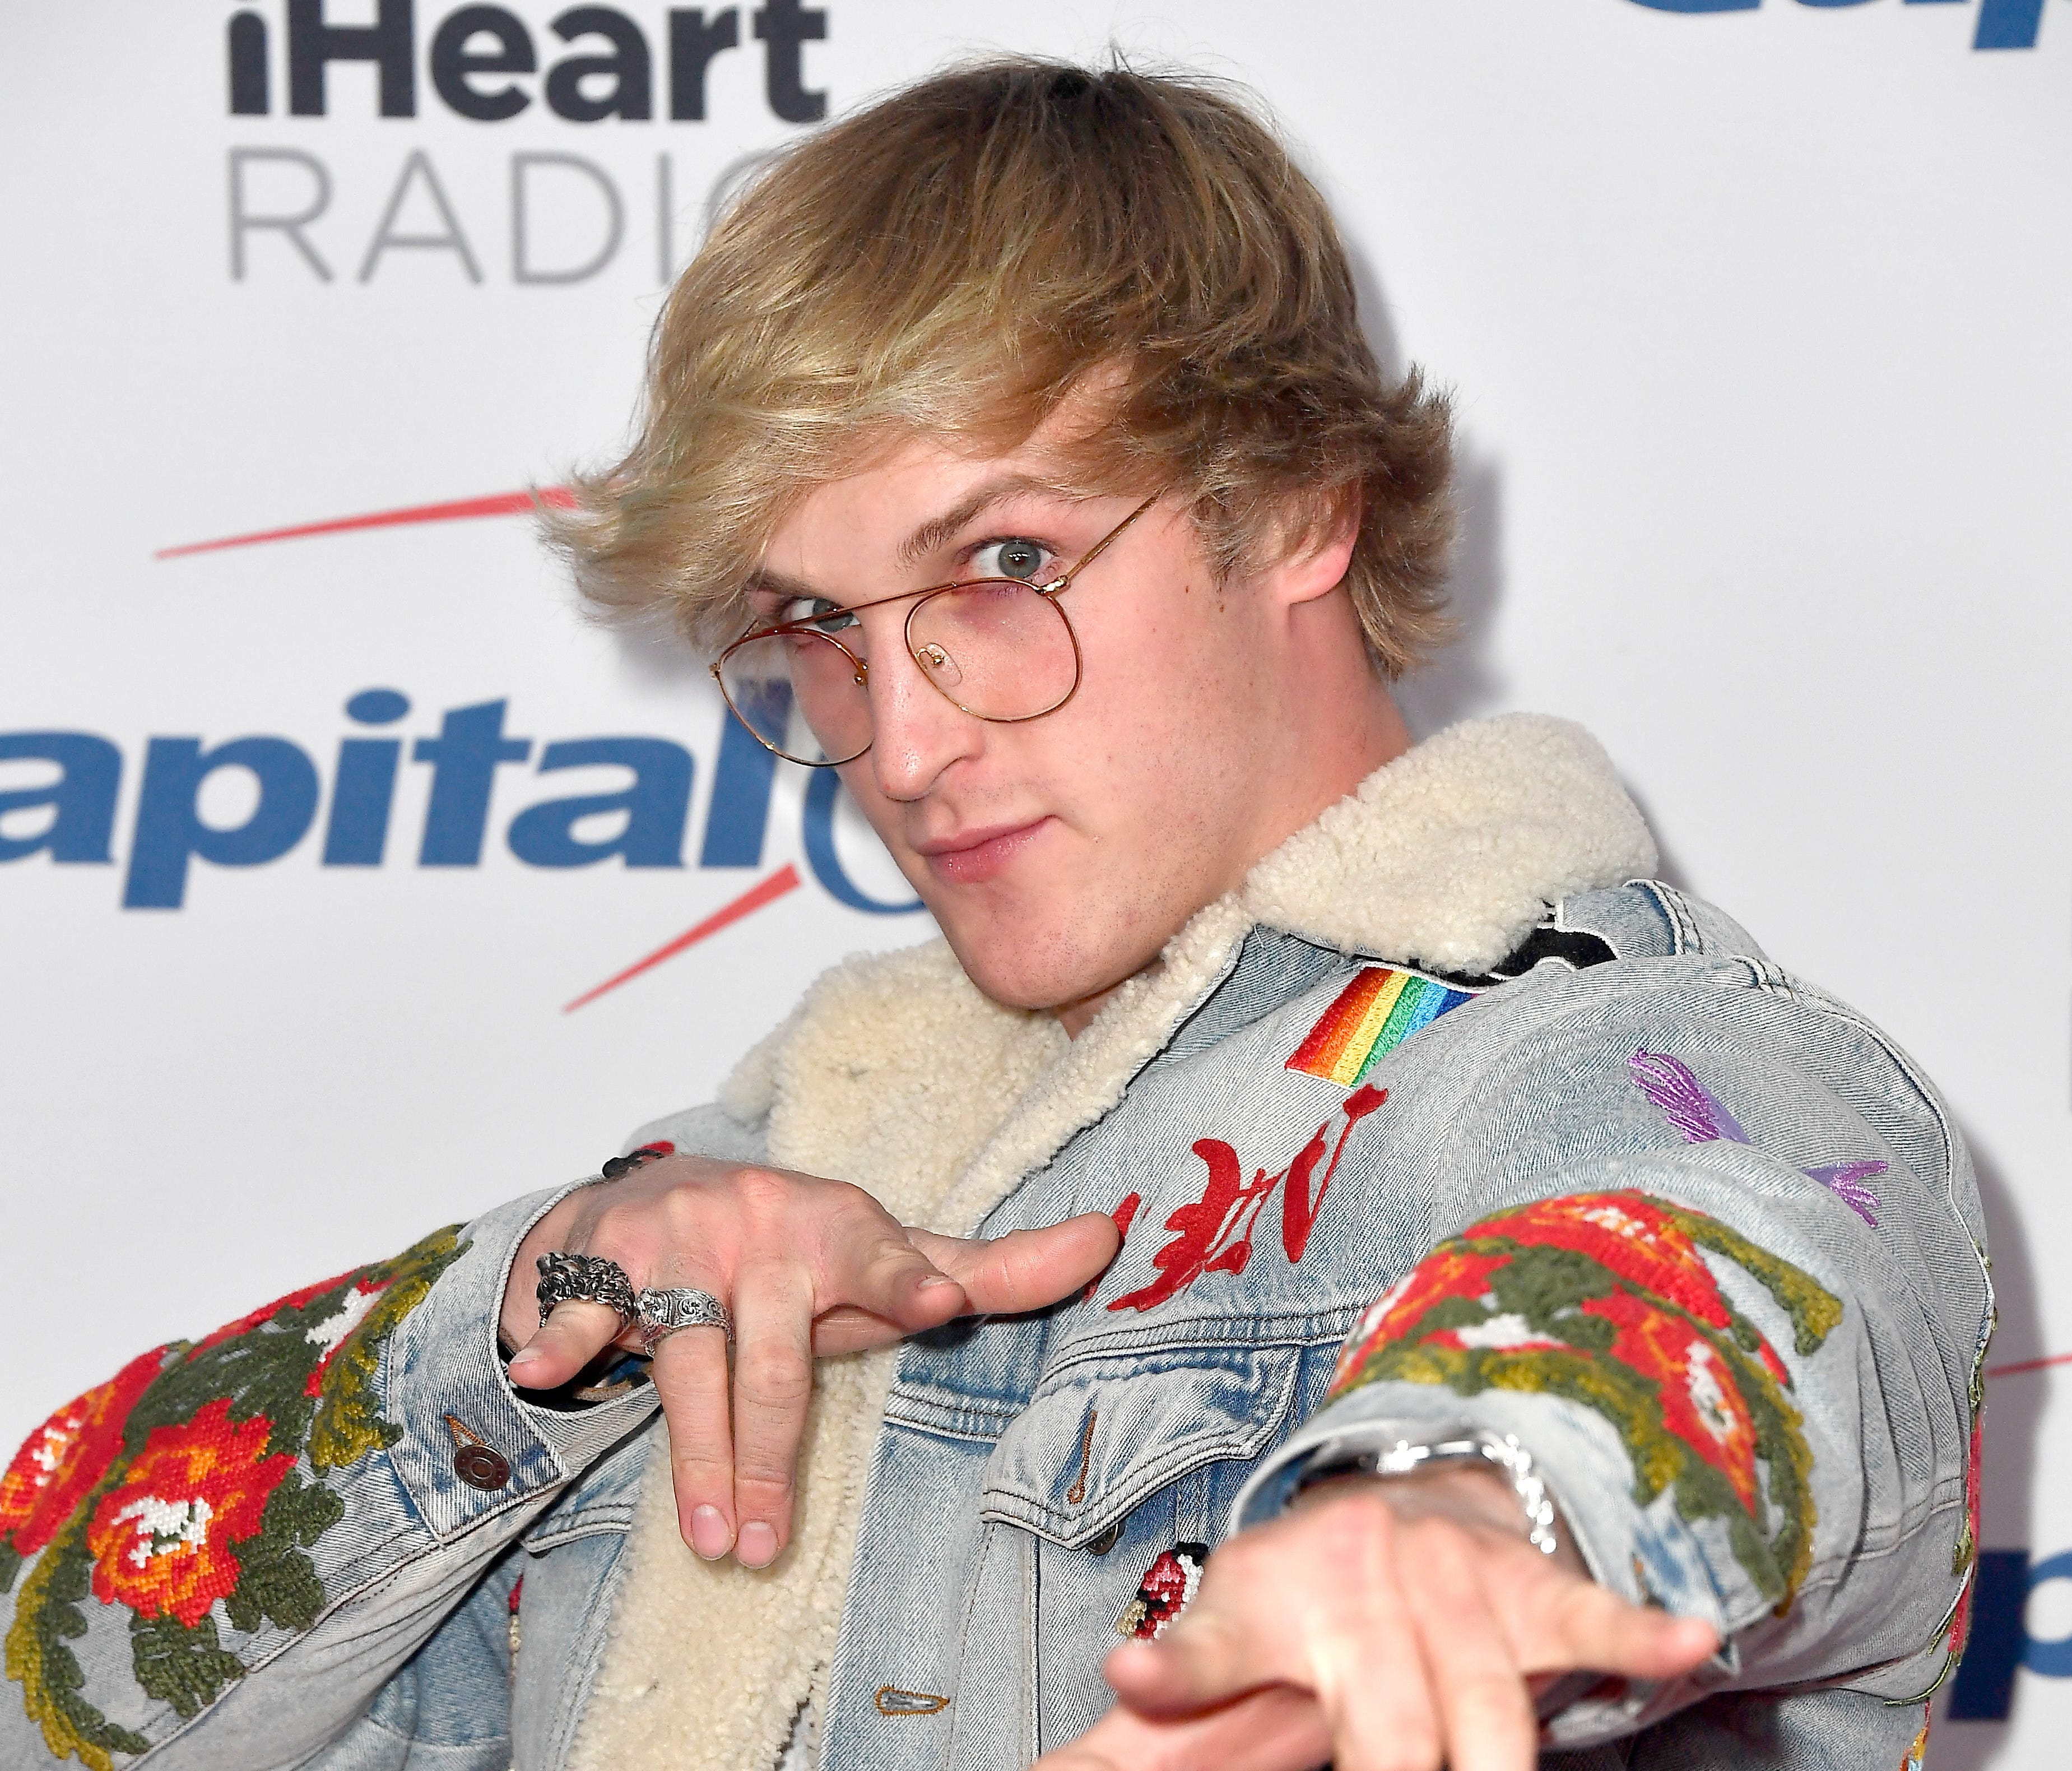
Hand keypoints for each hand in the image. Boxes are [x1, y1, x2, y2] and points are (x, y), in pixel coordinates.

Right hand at [500, 1154, 1118, 1568]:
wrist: (650, 1197)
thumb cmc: (792, 1250)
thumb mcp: (886, 1258)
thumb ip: (992, 1268)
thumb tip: (1108, 1239)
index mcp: (837, 1226)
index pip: (878, 1254)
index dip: (907, 1277)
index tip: (937, 1301)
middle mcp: (761, 1223)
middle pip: (774, 1356)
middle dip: (769, 1458)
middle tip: (767, 1547)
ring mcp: (680, 1239)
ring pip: (690, 1360)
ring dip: (694, 1456)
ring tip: (710, 1540)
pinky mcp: (604, 1257)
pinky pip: (583, 1309)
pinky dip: (559, 1340)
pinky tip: (542, 1374)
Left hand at [1042, 1468, 1718, 1770]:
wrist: (1393, 1494)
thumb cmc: (1297, 1589)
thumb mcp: (1222, 1627)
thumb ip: (1175, 1682)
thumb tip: (1092, 1710)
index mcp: (1271, 1599)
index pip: (1217, 1642)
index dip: (1179, 1668)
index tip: (1138, 1676)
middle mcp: (1361, 1585)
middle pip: (1385, 1723)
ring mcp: (1453, 1584)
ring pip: (1488, 1703)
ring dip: (1495, 1759)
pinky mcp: (1530, 1589)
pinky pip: (1587, 1612)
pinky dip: (1637, 1631)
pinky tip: (1684, 1642)